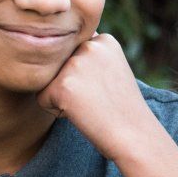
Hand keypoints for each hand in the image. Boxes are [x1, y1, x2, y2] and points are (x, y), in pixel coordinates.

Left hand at [38, 32, 158, 160]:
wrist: (134, 136)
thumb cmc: (123, 109)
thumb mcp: (114, 70)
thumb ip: (90, 56)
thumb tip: (55, 51)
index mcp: (104, 40)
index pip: (73, 52)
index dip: (85, 75)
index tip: (106, 88)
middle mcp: (89, 45)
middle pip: (59, 65)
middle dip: (72, 84)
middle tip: (99, 99)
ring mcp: (75, 64)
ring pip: (48, 80)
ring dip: (64, 97)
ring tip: (91, 106)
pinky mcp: (61, 85)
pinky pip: (42, 98)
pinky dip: (56, 111)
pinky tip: (82, 114)